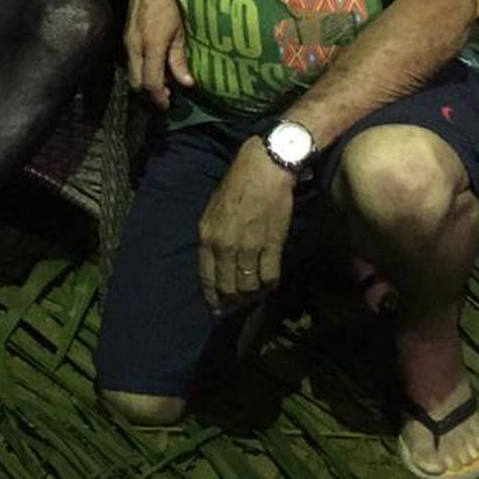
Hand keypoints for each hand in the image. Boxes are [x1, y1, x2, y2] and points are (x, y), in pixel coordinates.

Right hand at [125, 0, 192, 108]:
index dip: (158, 98)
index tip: (167, 105)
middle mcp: (134, 46)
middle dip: (148, 95)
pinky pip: (130, 60)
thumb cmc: (171, 0)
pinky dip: (140, 69)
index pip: (149, 83)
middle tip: (165, 98)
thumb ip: (179, 59)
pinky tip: (153, 65)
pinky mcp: (125, 35)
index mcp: (150, 46)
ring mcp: (127, 40)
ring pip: (131, 72)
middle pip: (135, 83)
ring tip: (161, 83)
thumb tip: (186, 84)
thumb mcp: (180, 31)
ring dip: (143, 82)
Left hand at [197, 137, 295, 311]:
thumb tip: (218, 265)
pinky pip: (269, 276)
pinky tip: (270, 284)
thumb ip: (214, 239)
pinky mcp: (271, 244)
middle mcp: (224, 245)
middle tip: (241, 304)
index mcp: (206, 236)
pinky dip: (270, 285)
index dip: (213, 297)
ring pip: (249, 286)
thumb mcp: (213, 212)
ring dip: (253, 294)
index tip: (218, 309)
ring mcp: (248, 246)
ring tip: (257, 294)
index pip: (206, 277)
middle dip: (234, 300)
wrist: (264, 169)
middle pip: (228, 287)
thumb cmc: (237, 186)